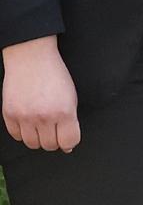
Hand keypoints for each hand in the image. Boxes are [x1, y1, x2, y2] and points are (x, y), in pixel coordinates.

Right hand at [2, 36, 79, 152]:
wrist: (31, 58)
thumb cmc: (54, 75)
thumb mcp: (71, 97)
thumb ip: (70, 121)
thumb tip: (67, 144)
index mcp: (64, 112)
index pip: (69, 141)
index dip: (70, 142)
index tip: (68, 139)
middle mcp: (44, 117)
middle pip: (50, 146)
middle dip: (54, 141)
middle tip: (54, 130)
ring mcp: (24, 117)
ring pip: (32, 144)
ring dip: (38, 139)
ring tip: (41, 127)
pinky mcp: (9, 114)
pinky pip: (16, 136)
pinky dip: (23, 133)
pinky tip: (28, 123)